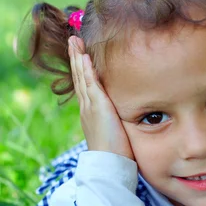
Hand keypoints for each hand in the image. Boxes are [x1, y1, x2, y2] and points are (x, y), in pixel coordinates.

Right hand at [68, 36, 133, 159]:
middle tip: (73, 40)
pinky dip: (85, 69)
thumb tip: (133, 116)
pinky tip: (84, 56)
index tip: (81, 55)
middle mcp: (87, 107)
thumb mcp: (119, 131)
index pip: (86, 85)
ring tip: (74, 40)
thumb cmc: (118, 153)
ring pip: (81, 76)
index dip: (82, 69)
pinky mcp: (97, 107)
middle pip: (79, 77)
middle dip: (76, 57)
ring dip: (78, 57)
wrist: (109, 165)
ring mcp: (90, 106)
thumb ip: (121, 121)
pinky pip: (89, 84)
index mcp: (91, 112)